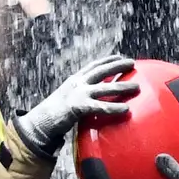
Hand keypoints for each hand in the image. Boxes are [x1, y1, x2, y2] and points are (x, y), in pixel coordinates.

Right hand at [18, 55, 139, 155]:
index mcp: (75, 80)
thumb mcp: (68, 97)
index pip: (93, 65)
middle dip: (118, 65)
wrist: (41, 122)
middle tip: (132, 63)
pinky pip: (101, 106)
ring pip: (106, 87)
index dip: (107, 60)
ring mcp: (79, 93)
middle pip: (101, 70)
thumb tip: (94, 98)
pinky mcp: (80, 106)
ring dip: (123, 86)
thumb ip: (81, 95)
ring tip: (137, 87)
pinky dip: (114, 107)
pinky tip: (126, 109)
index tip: (119, 56)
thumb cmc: (56, 113)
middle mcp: (78, 83)